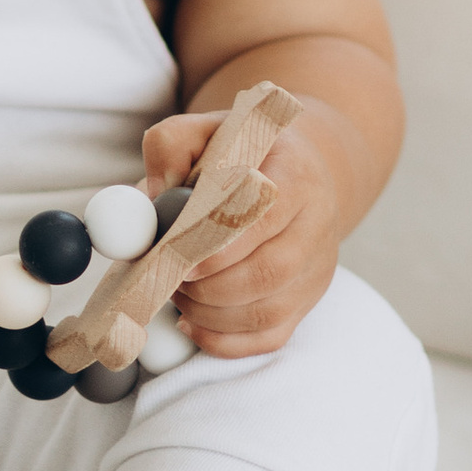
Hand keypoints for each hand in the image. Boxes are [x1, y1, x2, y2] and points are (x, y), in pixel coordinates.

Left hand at [142, 105, 345, 357]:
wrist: (293, 174)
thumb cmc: (241, 153)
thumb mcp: (205, 130)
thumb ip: (172, 147)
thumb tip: (154, 197)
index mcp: (297, 174)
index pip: (267, 214)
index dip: (220, 241)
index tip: (179, 251)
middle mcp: (317, 225)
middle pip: (270, 272)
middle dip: (208, 285)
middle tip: (168, 276)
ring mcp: (316, 270)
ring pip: (268, 311)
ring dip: (210, 313)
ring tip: (177, 292)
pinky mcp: (305, 303)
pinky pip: (268, 338)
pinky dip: (224, 340)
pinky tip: (192, 322)